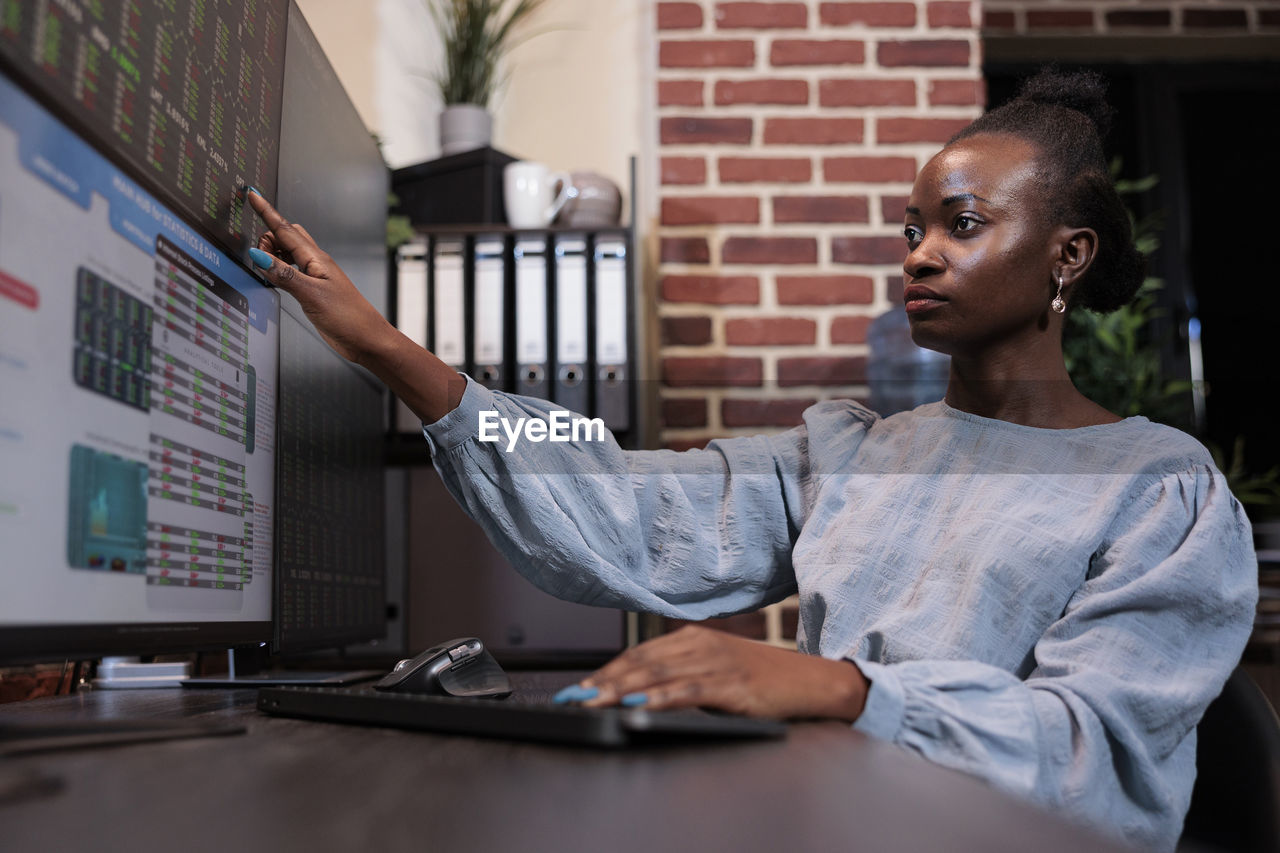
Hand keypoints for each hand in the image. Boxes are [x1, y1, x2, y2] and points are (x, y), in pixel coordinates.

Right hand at [244, 187, 391, 365]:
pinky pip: (291, 270)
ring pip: (289, 252)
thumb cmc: (349, 318)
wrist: (367, 339)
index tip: (252, 195)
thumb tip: (258, 255)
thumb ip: (283, 274)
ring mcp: (315, 276)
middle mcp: (315, 263)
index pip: (285, 229)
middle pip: (287, 236)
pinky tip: (274, 277)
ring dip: (272, 252)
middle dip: (267, 236)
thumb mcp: (311, 295)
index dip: (267, 212)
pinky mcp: (313, 290)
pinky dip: (278, 268)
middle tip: (256, 253)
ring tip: (263, 266)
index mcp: (316, 259)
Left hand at [561, 625, 868, 720]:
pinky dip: (660, 699)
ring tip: (596, 702)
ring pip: (659, 675)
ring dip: (623, 690)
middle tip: (576, 697)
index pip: (640, 652)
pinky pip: (688, 691)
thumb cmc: (760, 678)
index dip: (608, 669)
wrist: (809, 680)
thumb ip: (682, 673)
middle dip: (605, 681)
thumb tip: (640, 692)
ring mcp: (716, 662)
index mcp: (693, 637)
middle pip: (643, 662)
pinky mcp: (731, 685)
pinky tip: (641, 706)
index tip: (580, 686)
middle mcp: (701, 644)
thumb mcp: (716, 669)